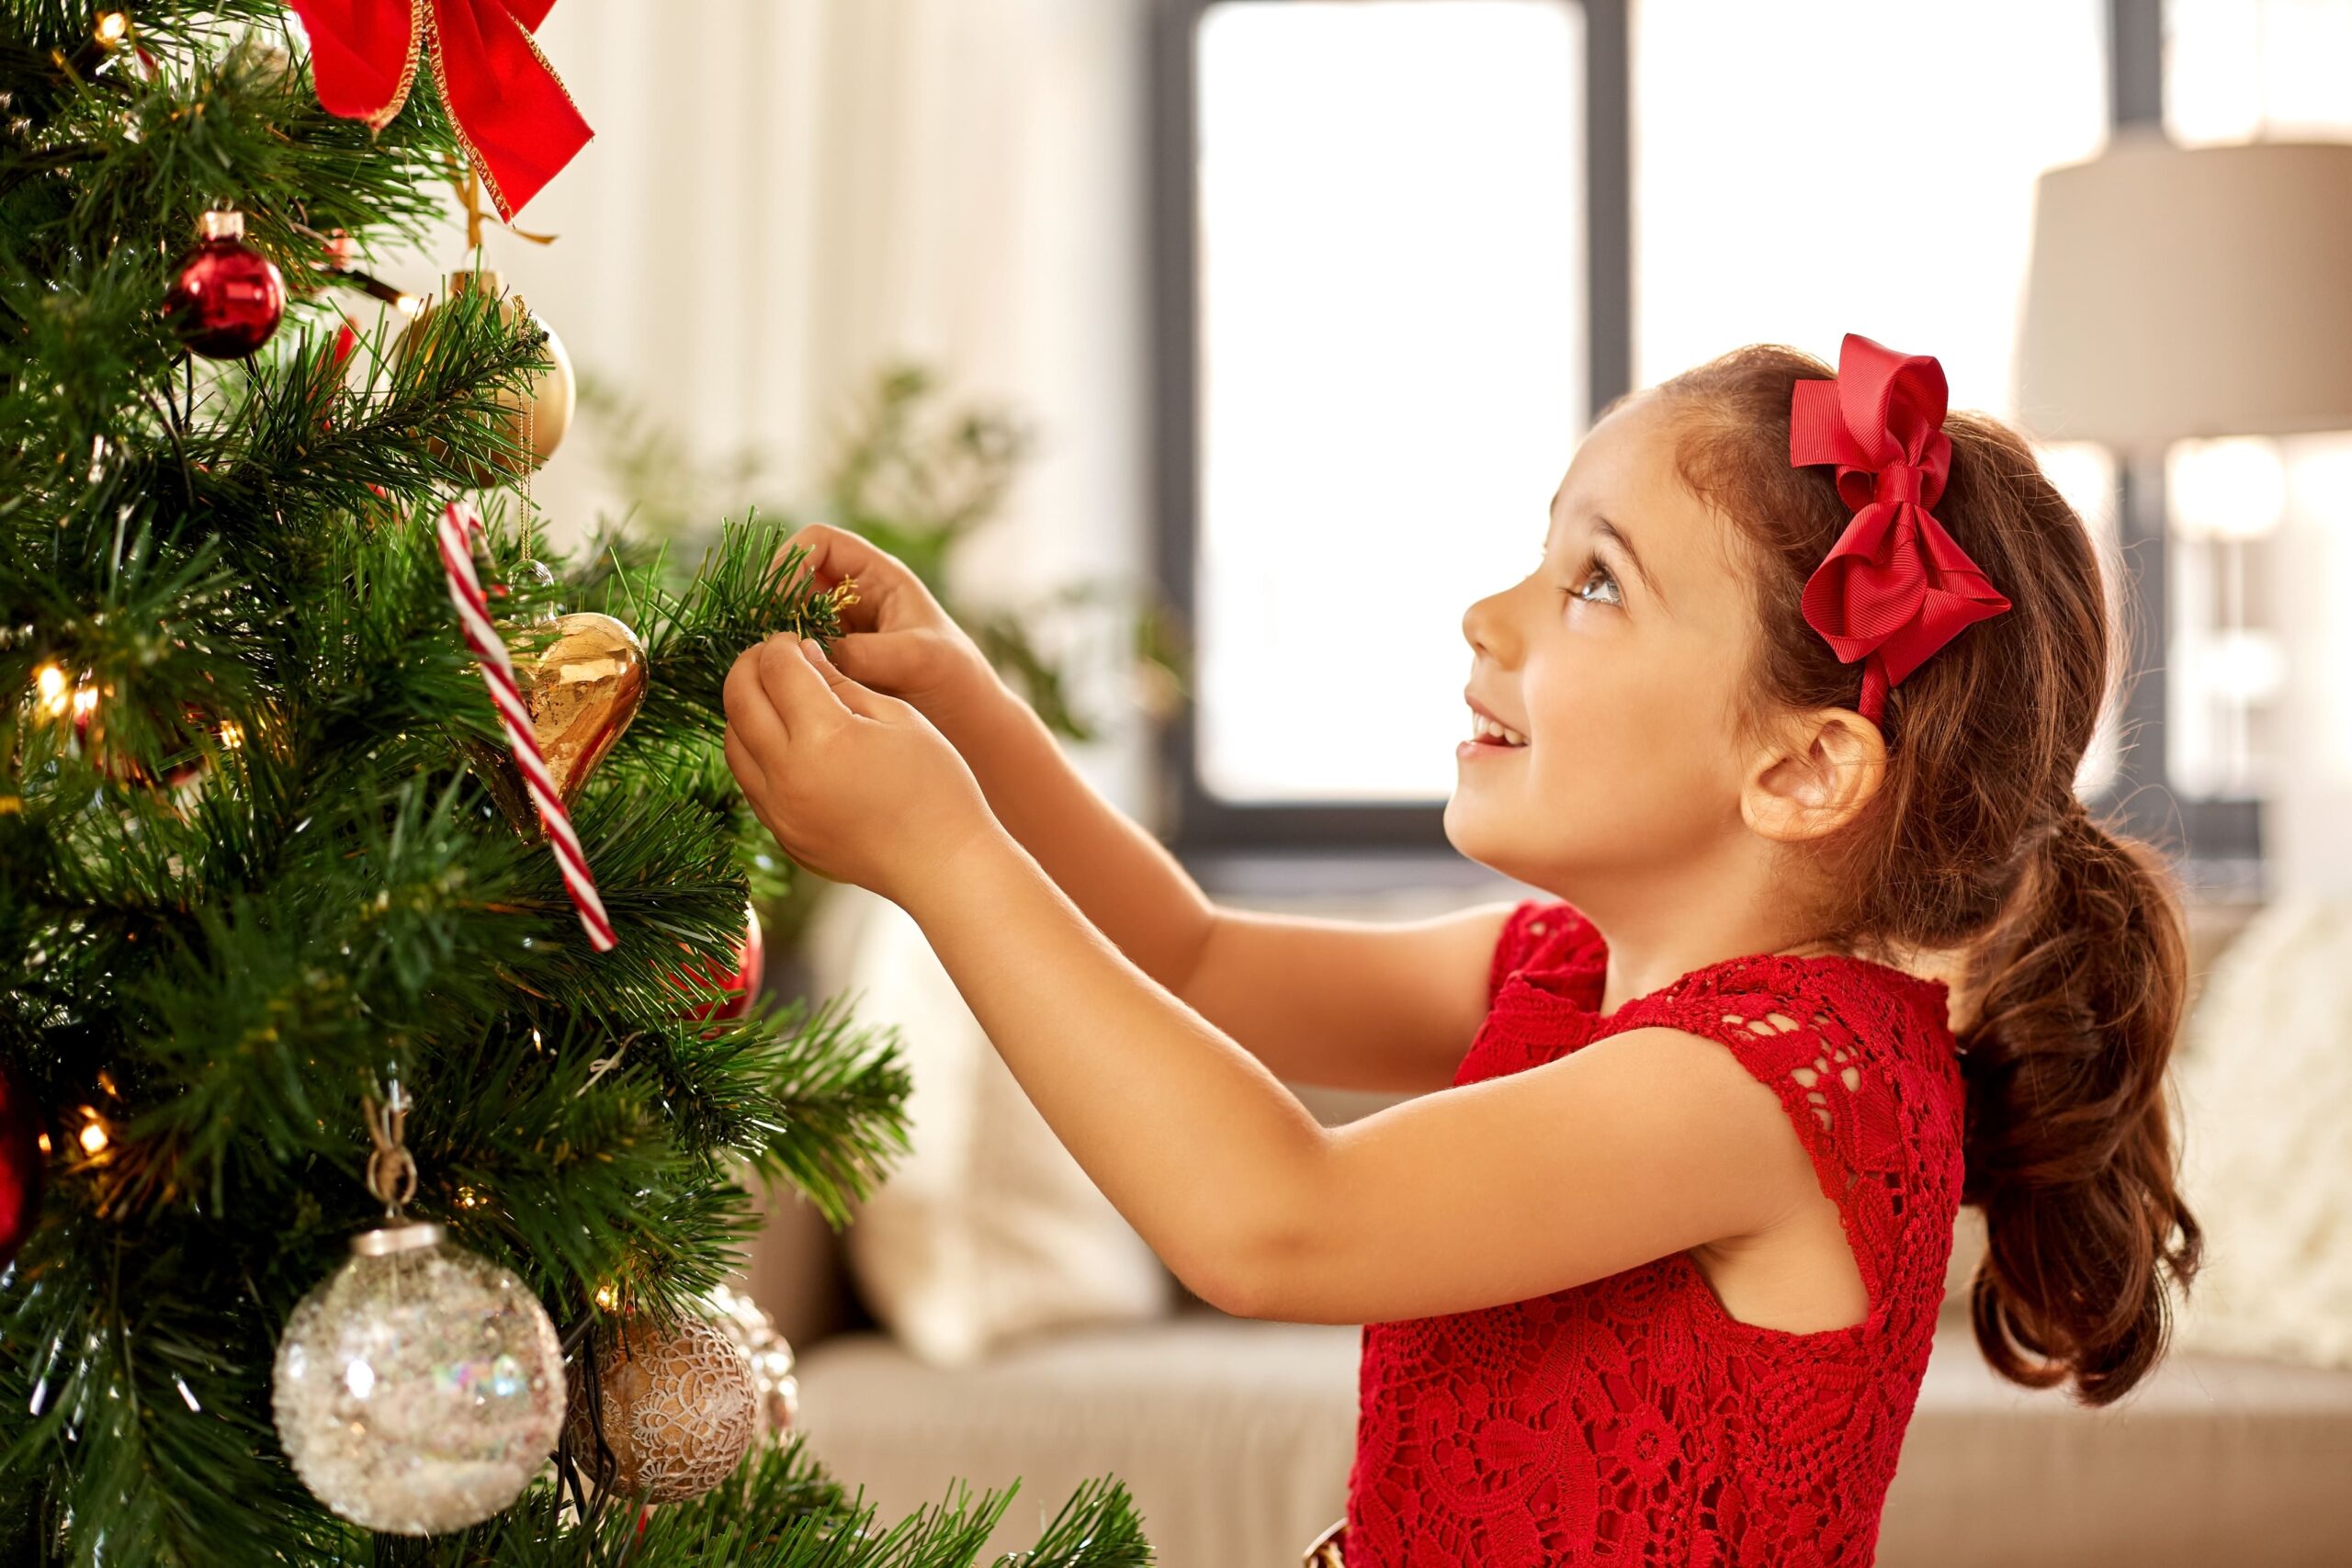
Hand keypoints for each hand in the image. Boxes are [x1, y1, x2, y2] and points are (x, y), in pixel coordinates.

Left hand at [723, 632, 999, 905]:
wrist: (942, 865)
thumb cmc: (936, 785)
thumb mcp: (897, 717)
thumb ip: (841, 684)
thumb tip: (801, 654)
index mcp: (823, 738)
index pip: (777, 669)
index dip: (782, 643)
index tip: (795, 637)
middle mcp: (788, 775)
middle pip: (739, 700)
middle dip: (749, 665)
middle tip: (771, 655)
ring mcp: (779, 811)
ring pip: (732, 743)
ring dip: (744, 709)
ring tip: (773, 695)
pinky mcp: (782, 835)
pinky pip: (748, 782)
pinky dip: (753, 750)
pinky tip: (782, 740)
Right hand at [776, 523, 1007, 744]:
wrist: (968, 728)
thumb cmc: (955, 680)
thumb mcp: (918, 659)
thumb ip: (866, 651)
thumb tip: (811, 653)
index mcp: (879, 578)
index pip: (820, 542)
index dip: (793, 560)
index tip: (777, 598)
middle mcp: (854, 599)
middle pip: (793, 581)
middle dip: (774, 604)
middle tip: (764, 639)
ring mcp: (839, 632)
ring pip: (788, 619)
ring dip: (774, 637)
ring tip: (769, 666)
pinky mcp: (830, 667)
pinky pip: (794, 655)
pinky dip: (782, 664)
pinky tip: (779, 687)